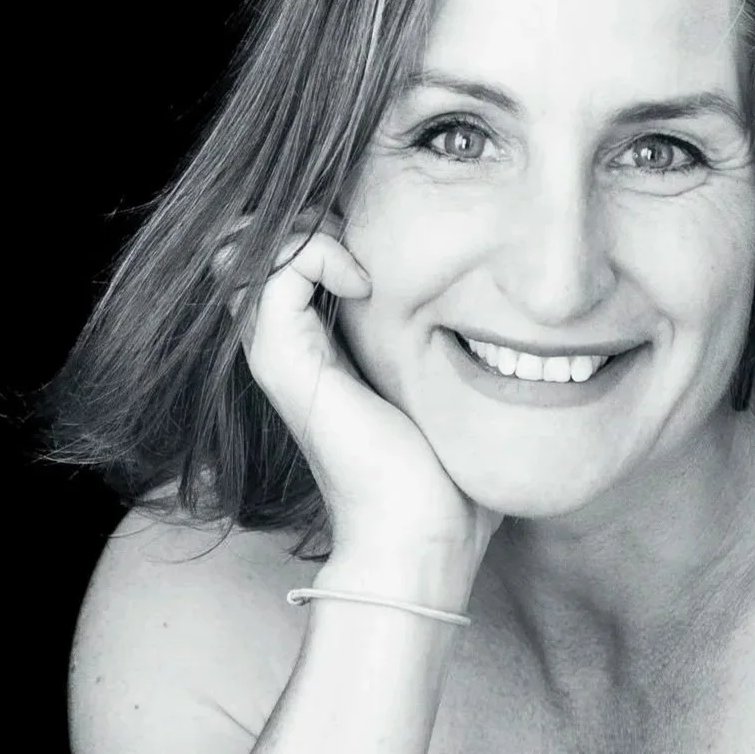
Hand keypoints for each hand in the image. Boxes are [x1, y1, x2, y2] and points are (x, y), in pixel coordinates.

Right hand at [230, 217, 498, 584]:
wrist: (422, 538)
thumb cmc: (448, 476)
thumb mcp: (450, 388)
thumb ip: (451, 344)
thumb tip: (501, 305)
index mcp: (322, 348)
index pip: (289, 252)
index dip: (327, 222)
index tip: (388, 239)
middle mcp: (289, 346)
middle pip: (256, 242)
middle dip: (310, 215)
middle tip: (368, 235)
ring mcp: (279, 354)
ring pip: (253, 247)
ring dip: (310, 229)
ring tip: (363, 260)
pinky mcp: (286, 365)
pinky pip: (272, 272)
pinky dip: (314, 253)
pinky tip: (365, 281)